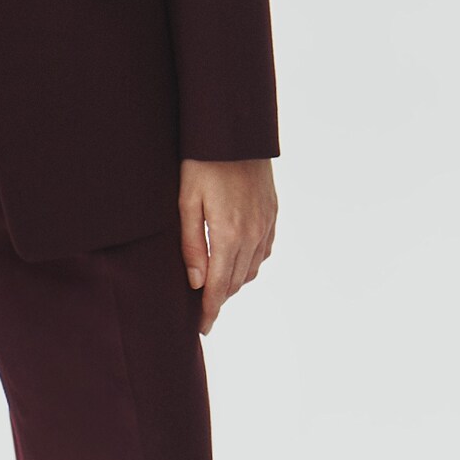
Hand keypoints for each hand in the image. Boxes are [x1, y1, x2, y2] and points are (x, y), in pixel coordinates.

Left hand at [178, 158, 276, 335]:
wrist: (235, 131)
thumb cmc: (202, 162)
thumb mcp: (186, 201)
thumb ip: (191, 244)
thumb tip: (197, 283)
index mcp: (229, 234)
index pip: (220, 286)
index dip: (211, 310)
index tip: (202, 328)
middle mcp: (253, 234)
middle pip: (237, 281)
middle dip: (221, 298)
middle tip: (204, 309)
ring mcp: (266, 223)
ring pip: (253, 268)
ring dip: (236, 282)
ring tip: (217, 288)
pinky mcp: (272, 212)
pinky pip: (264, 250)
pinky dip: (251, 263)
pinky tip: (238, 262)